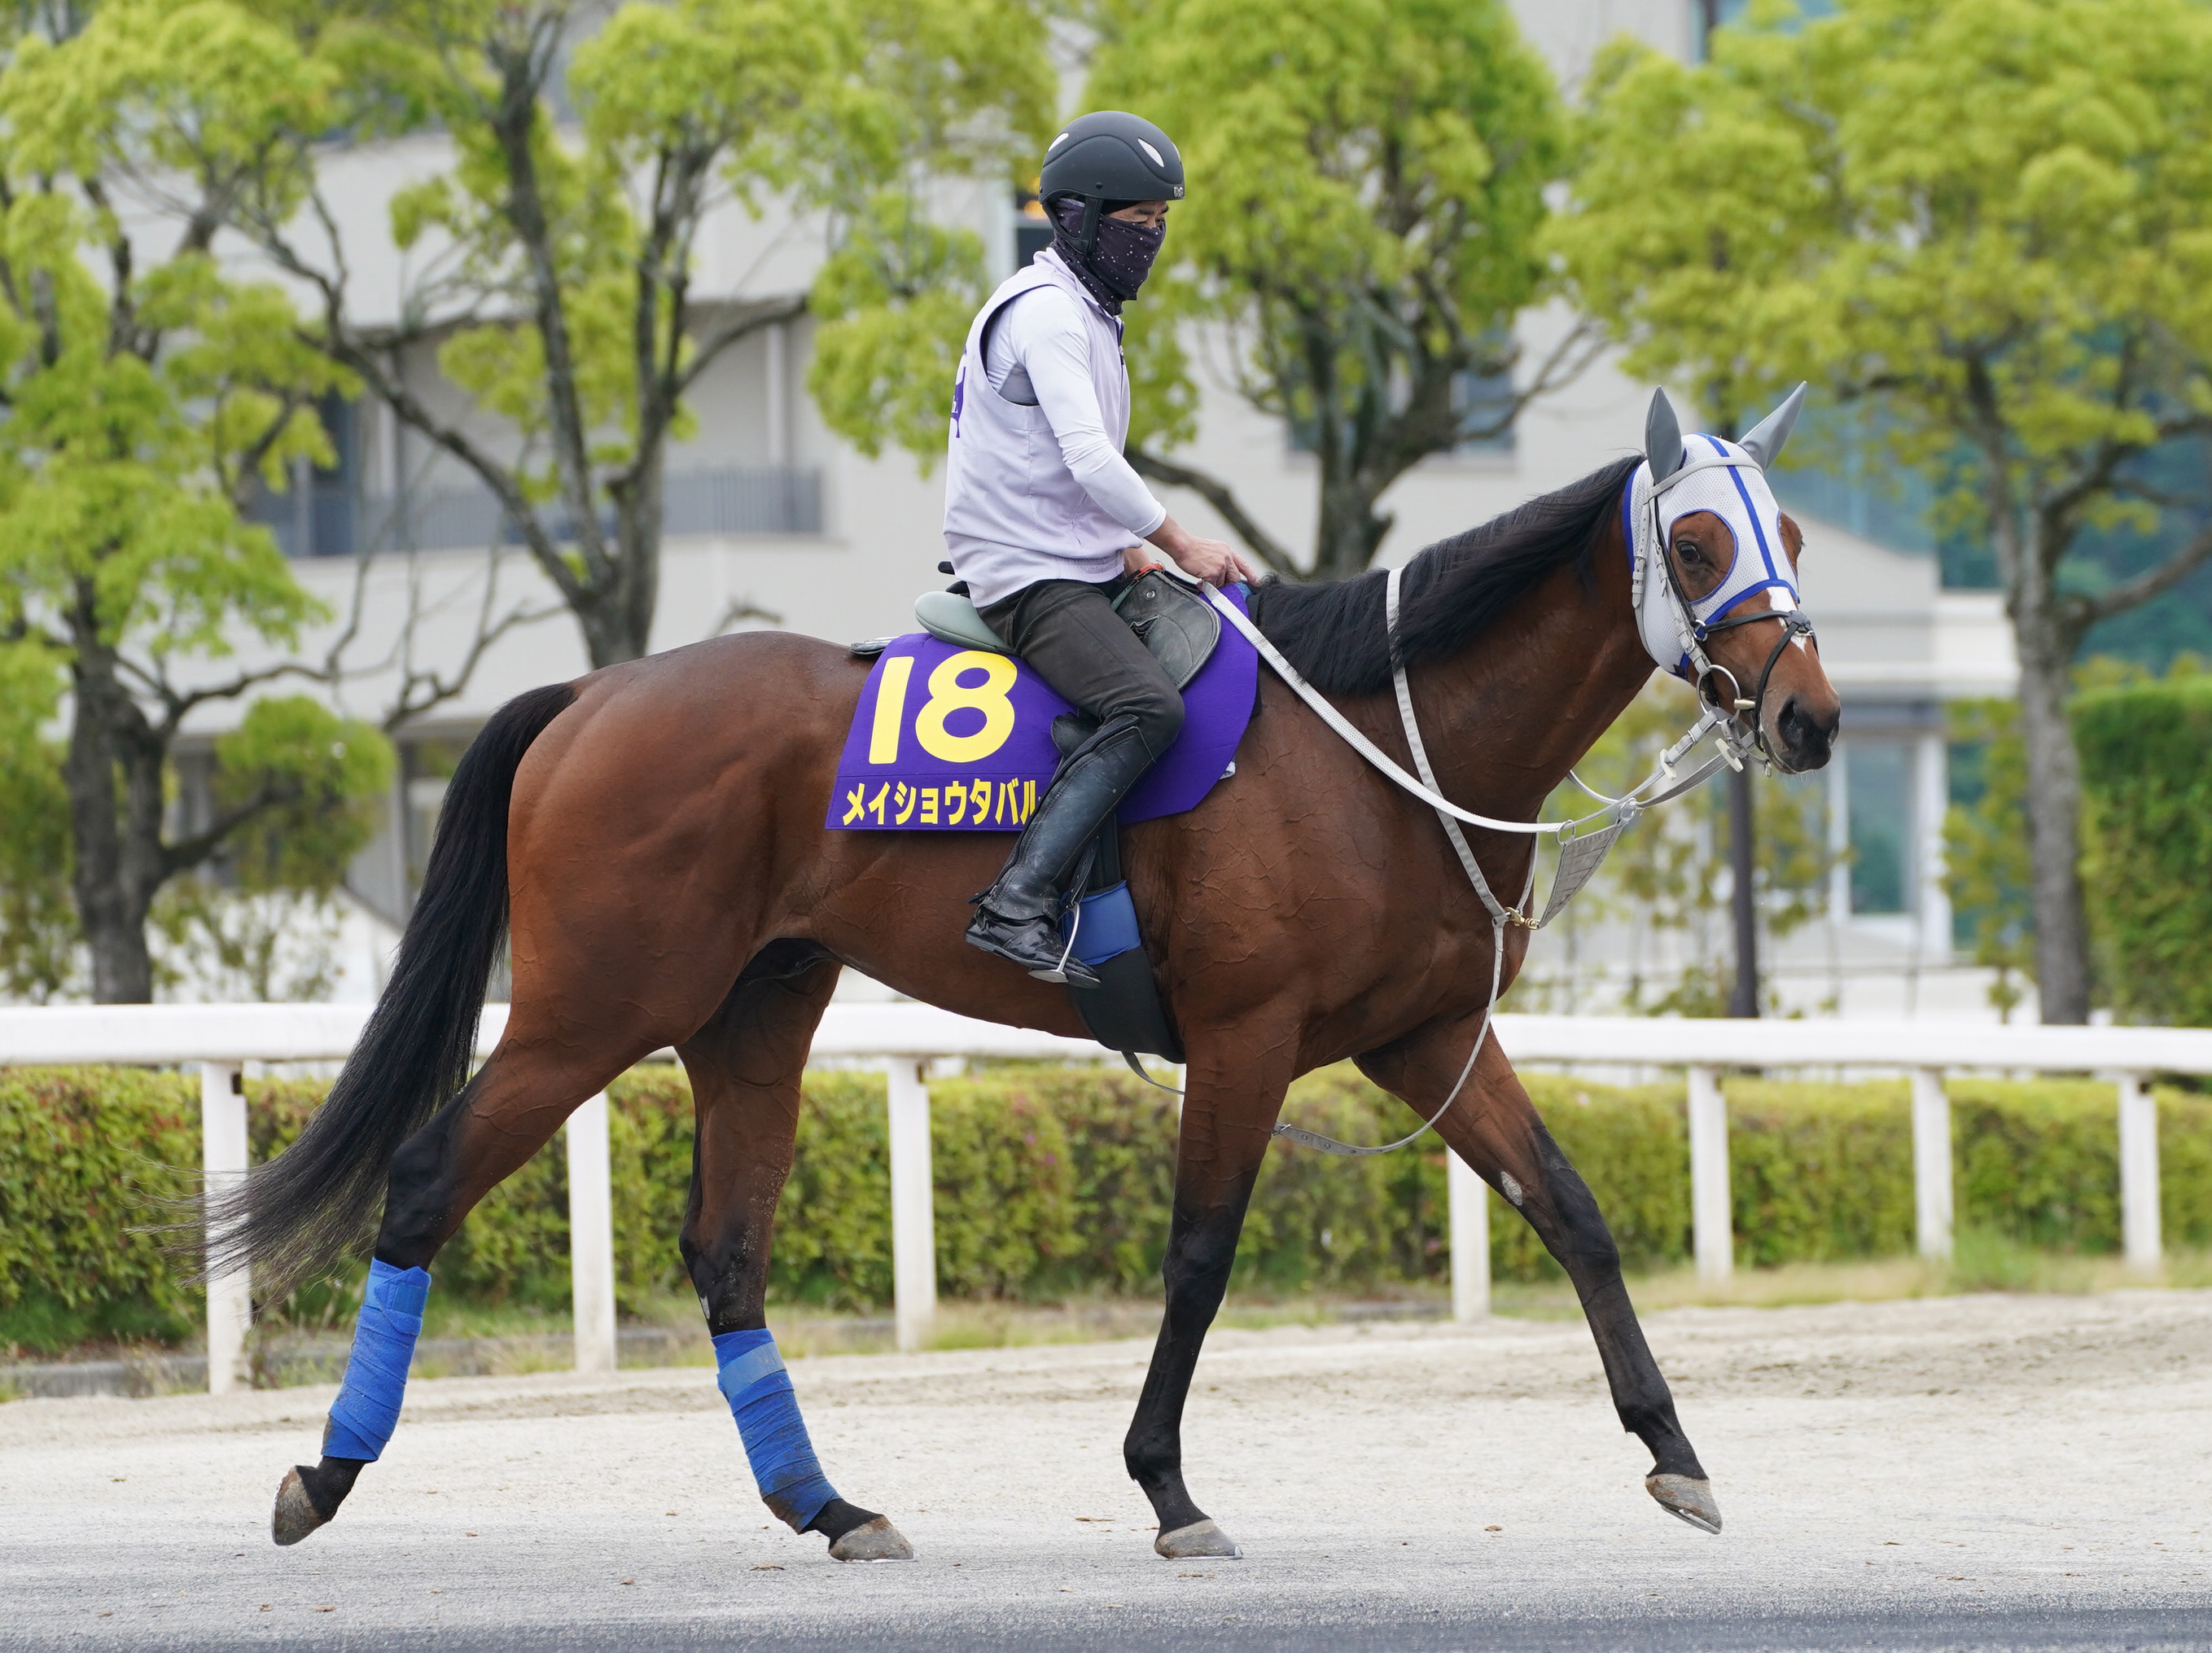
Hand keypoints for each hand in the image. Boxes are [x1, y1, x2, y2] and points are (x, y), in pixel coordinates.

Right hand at [1143, 516, 1262, 586]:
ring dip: (1213, 584)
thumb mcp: (1213, 549)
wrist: (1182, 545)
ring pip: (1221, 583)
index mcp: (1227, 551)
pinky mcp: (1213, 573)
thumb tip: (1222, 574)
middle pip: (1234, 578)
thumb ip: (1221, 559)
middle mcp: (1227, 557)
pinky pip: (1212, 586)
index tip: (1256, 583)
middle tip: (1218, 586)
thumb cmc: (1193, 548)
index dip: (1251, 575)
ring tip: (1202, 579)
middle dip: (1227, 585)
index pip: (1243, 565)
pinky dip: (1205, 586)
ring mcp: (1221, 565)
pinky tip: (1199, 581)